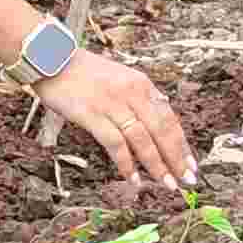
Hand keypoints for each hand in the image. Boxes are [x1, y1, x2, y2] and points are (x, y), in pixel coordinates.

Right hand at [42, 50, 194, 191]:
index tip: (191, 164)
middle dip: (176, 158)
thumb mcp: (119, 79)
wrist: (51, 59)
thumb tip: (157, 125)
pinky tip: (134, 179)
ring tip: (166, 183)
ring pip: (142, 140)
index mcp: (141, 84)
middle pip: (161, 131)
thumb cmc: (83, 73)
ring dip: (157, 165)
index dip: (182, 144)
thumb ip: (138, 99)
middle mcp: (131, 93)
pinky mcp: (92, 115)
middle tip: (186, 180)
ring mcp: (112, 104)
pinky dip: (127, 164)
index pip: (169, 118)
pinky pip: (116, 144)